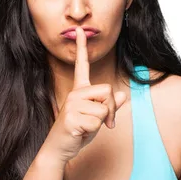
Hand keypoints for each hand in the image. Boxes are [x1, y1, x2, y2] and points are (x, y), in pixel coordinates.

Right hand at [43, 26, 126, 163]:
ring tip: (87, 128)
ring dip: (101, 123)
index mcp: (79, 91)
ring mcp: (71, 105)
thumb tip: (121, 95)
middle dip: (111, 109)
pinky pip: (97, 122)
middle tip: (105, 123)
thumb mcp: (96, 118)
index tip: (79, 31)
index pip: (81, 66)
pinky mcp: (71, 118)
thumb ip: (108, 106)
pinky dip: (94, 131)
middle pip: (107, 90)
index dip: (81, 48)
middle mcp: (74, 94)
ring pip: (103, 109)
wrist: (59, 149)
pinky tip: (80, 133)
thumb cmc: (77, 133)